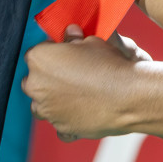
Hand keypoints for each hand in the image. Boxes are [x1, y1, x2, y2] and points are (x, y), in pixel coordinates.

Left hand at [23, 25, 142, 140]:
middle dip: (48, 77)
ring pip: (42, 105)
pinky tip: (81, 113)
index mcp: (38, 59)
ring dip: (53, 100)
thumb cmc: (109, 64)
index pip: (35, 54)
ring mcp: (48, 110)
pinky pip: (59, 126)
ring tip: (76, 94)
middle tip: (71, 74)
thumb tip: (70, 33)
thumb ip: (74, 39)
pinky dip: (67, 121)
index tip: (65, 54)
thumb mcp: (92, 41)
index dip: (51, 53)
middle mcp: (36, 86)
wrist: (129, 95)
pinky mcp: (62, 128)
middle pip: (34, 80)